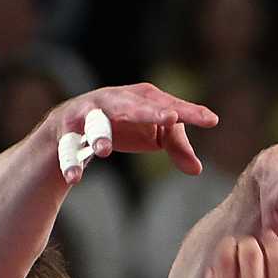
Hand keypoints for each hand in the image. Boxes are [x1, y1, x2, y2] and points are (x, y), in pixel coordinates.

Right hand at [51, 83, 218, 181]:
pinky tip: (75, 179)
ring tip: (104, 151)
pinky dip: (70, 163)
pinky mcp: (65, 131)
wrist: (71, 127)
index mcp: (140, 98)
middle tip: (171, 119)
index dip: (189, 112)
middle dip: (149, 112)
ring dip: (99, 136)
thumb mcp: (153, 134)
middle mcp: (113, 100)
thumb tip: (197, 169)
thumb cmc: (123, 126)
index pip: (168, 105)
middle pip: (132, 106)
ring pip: (94, 124)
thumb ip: (176, 147)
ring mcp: (87, 114)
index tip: (212, 120)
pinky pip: (68, 148)